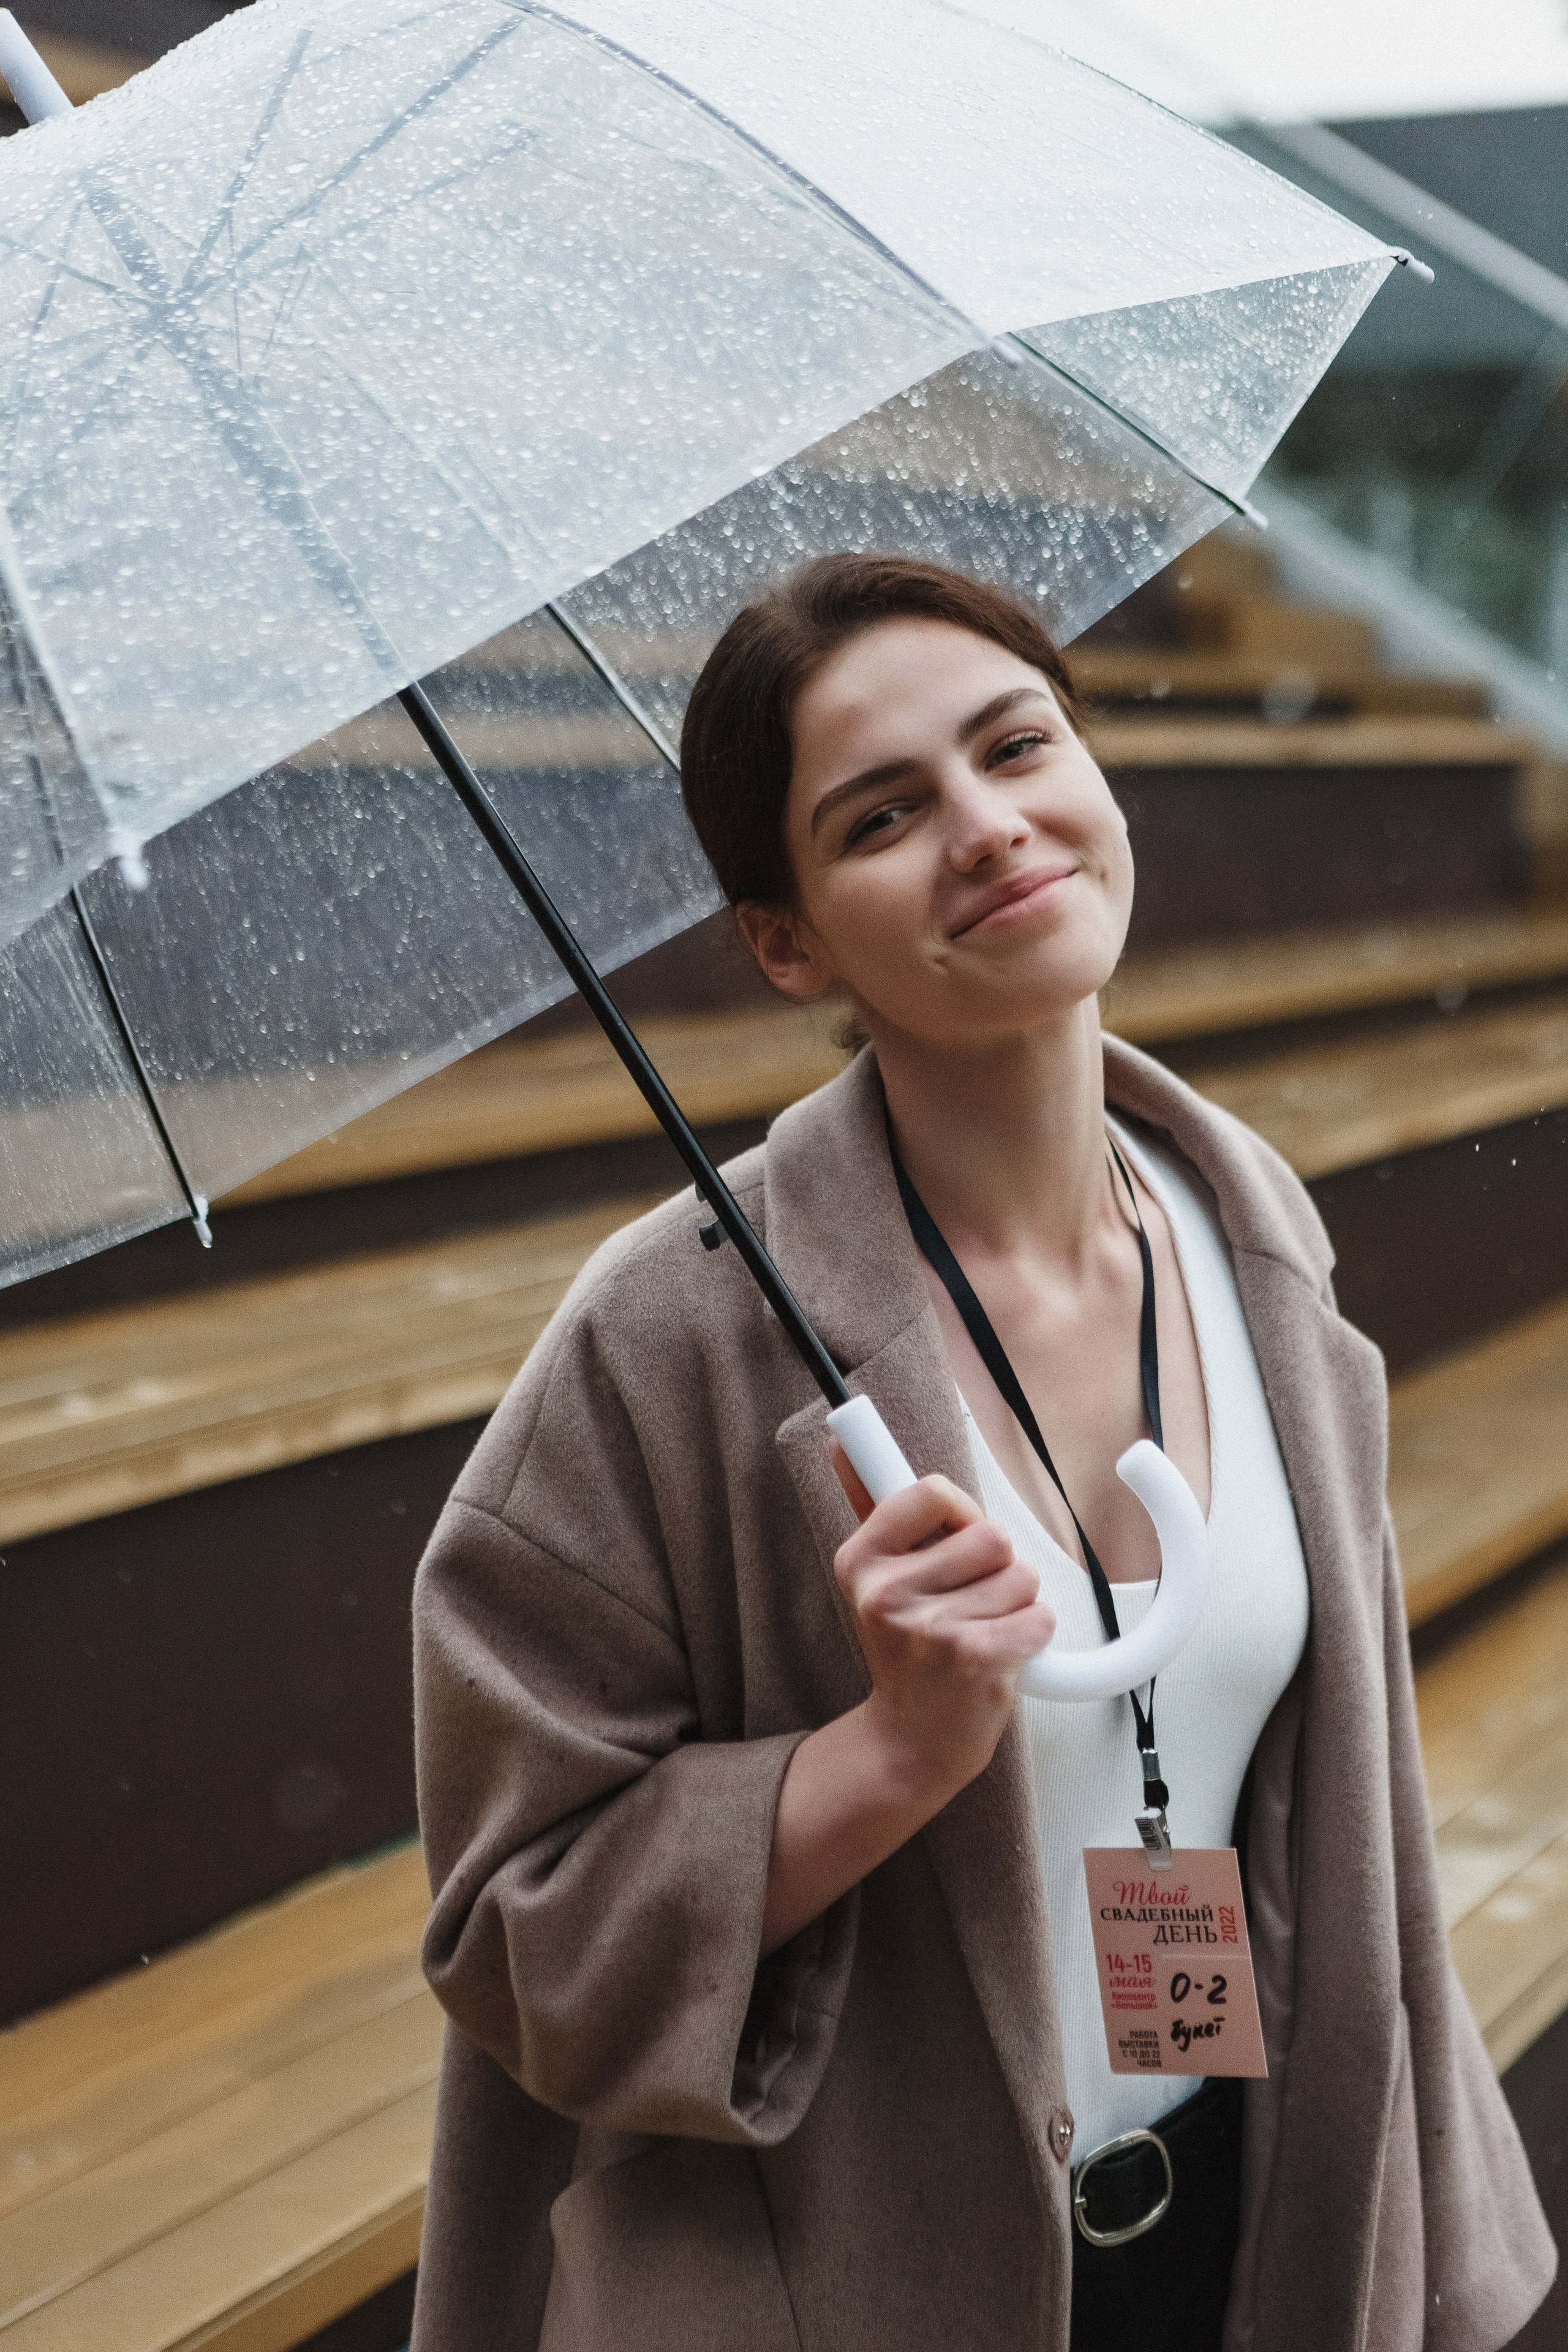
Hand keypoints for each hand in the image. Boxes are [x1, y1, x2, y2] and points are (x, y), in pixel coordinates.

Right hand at [828, 1440, 1056, 1804]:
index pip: (932, 1491)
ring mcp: (930, 1628)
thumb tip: (840, 1438)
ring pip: (1022, 1576)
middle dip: (997, 1566)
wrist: (911, 1741)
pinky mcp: (975, 1660)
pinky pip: (1040, 1617)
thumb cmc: (906, 1649)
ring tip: (980, 1631)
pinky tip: (1000, 1656)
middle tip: (968, 1602)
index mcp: (861, 1561)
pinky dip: (1033, 1636)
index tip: (950, 1543)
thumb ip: (867, 1501)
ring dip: (1015, 1604)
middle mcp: (887, 1593)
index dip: (960, 1515)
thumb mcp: (875, 1575)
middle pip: (991, 1535)